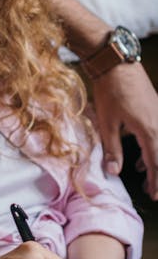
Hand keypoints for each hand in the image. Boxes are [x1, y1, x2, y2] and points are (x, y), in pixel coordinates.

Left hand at [91, 62, 157, 200]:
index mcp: (149, 131)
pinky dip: (153, 147)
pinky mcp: (155, 108)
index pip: (156, 163)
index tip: (155, 196)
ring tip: (146, 177)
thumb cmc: (110, 91)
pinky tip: (143, 155)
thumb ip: (112, 150)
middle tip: (153, 192)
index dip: (157, 182)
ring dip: (155, 161)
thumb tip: (114, 172)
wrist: (117, 62)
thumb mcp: (107, 123)